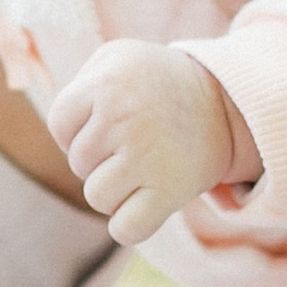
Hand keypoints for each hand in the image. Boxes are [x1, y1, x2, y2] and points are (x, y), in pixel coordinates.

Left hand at [47, 39, 250, 246]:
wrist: (226, 102)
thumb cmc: (159, 82)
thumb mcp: (119, 58)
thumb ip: (81, 79)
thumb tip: (60, 126)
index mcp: (107, 83)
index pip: (60, 126)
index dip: (76, 132)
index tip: (104, 127)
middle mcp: (123, 119)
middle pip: (79, 163)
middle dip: (100, 158)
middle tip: (134, 143)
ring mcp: (146, 157)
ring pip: (97, 197)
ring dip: (114, 191)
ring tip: (141, 170)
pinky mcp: (170, 191)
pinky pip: (125, 229)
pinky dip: (129, 225)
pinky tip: (144, 205)